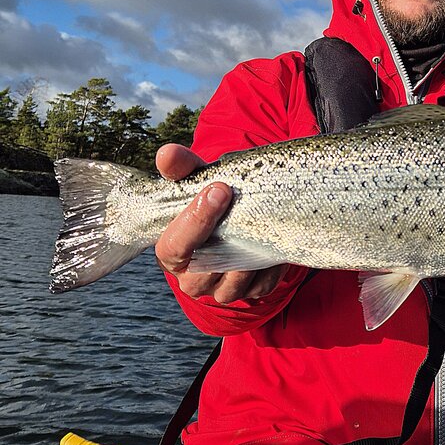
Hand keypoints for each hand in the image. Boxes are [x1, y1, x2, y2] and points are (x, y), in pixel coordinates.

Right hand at [154, 144, 286, 303]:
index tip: (218, 189)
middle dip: (226, 241)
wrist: (237, 215)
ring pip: (234, 285)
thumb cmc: (208, 199)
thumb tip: (167, 154)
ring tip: (263, 222)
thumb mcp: (195, 180)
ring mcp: (222, 288)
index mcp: (171, 251)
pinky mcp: (252, 290)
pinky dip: (271, 266)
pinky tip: (277, 239)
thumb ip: (181, 168)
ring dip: (250, 255)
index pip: (174, 247)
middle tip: (245, 206)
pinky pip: (262, 285)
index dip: (195, 220)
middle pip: (203, 274)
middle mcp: (193, 278)